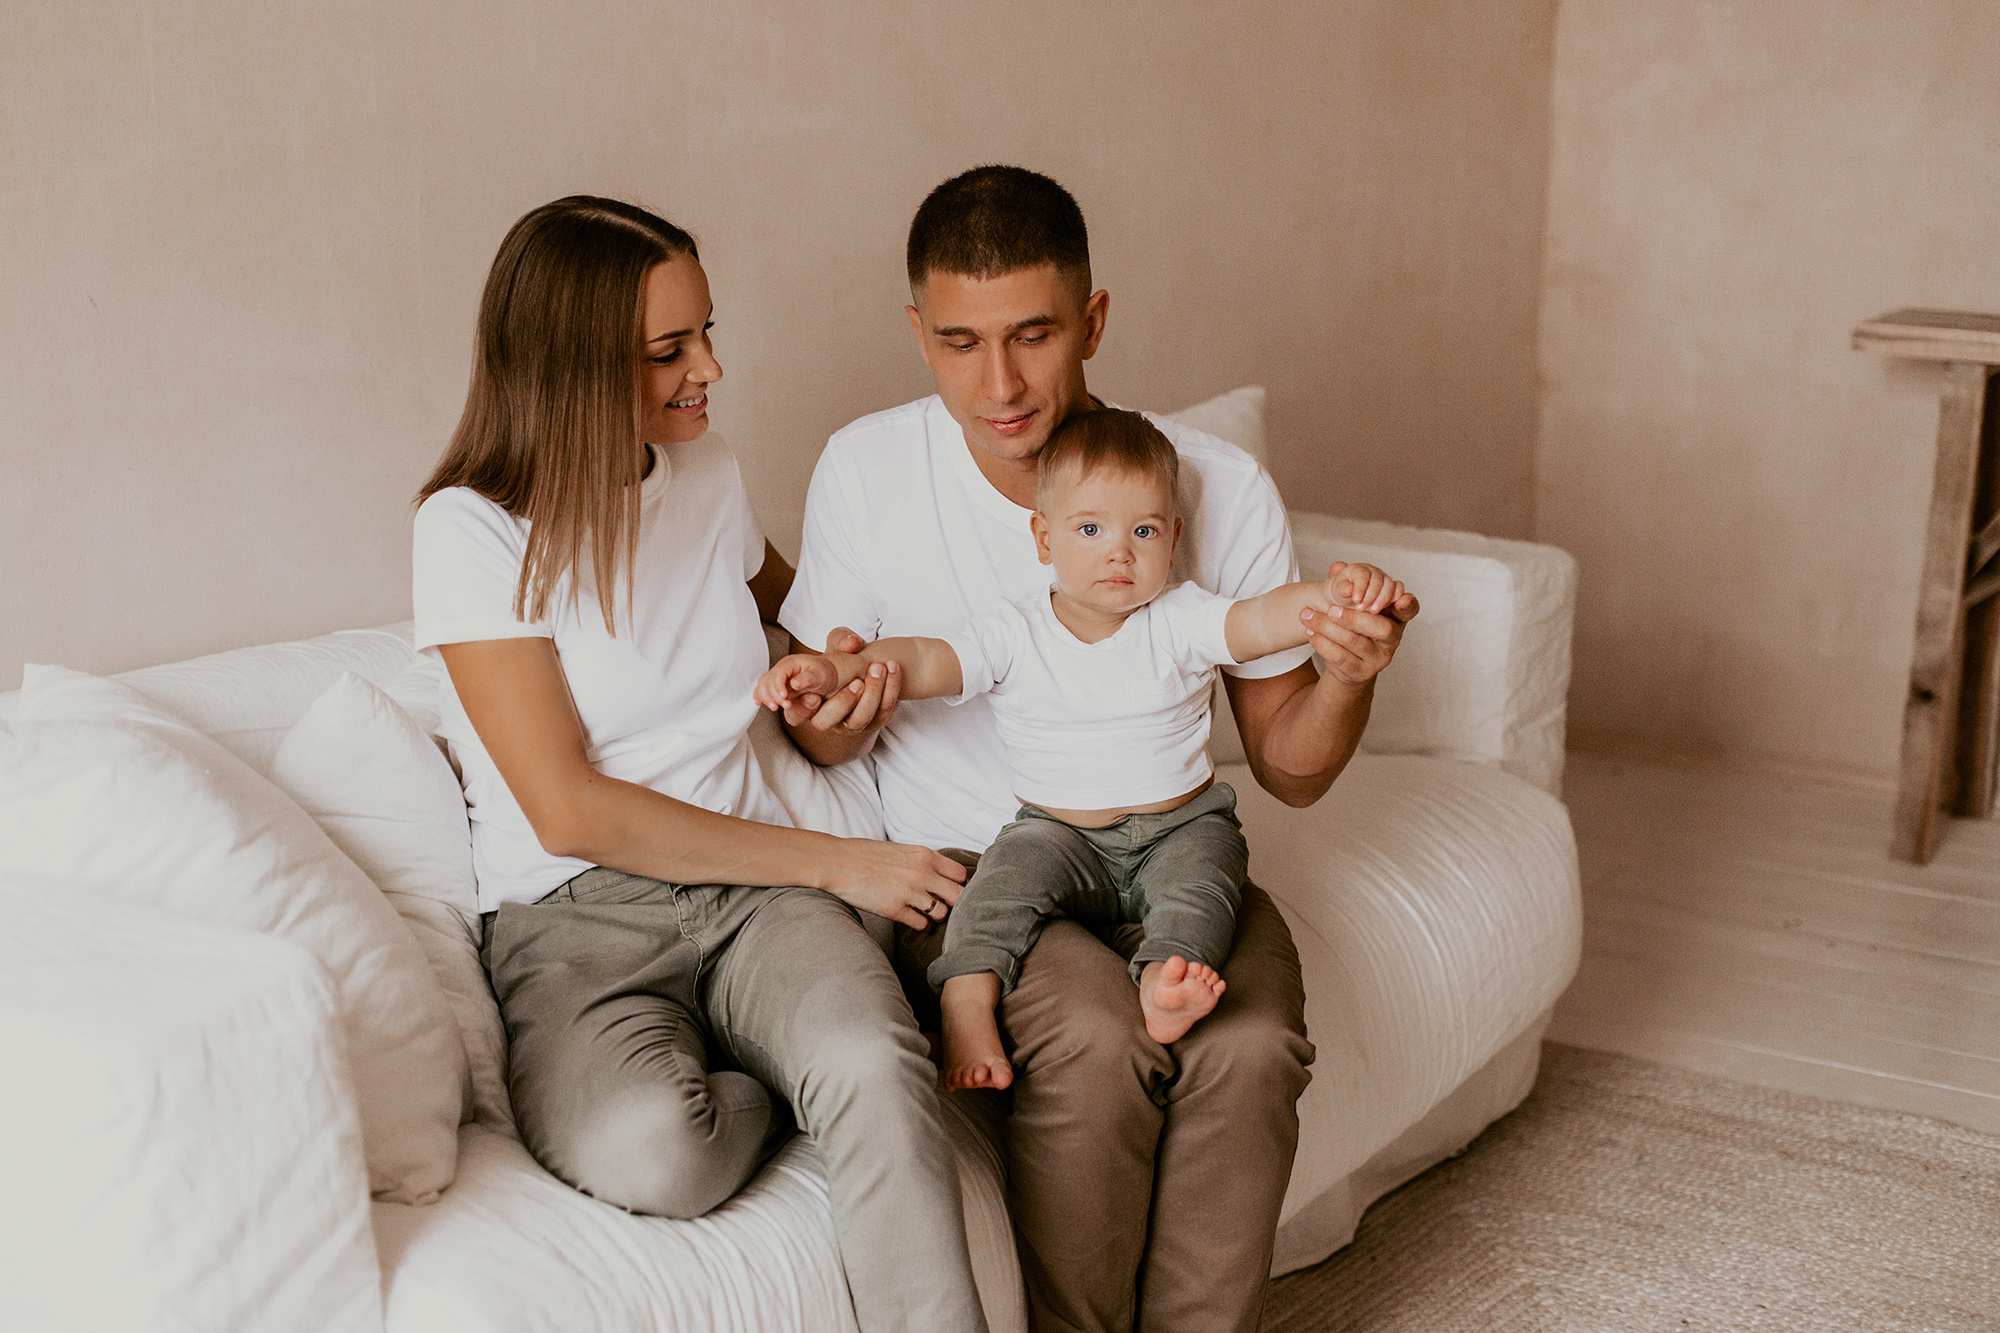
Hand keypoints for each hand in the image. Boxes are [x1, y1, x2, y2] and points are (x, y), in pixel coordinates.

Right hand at [756, 653, 840, 711]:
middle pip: (767, 680)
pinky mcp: (777, 688)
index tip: (785, 697)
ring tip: (775, 707)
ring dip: (766, 697)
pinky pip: (763, 690)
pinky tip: (759, 702)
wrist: (827, 675)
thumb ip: (808, 679)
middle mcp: (781, 670)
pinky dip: (760, 696)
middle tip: (787, 705)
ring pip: (763, 686)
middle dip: (773, 695)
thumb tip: (794, 683)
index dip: (778, 685)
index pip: (778, 672)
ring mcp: (778, 679)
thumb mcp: (820, 675)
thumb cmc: (823, 673)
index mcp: (791, 663)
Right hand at [782, 627, 903, 737]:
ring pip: (859, 719)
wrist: (871, 665)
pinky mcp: (874, 722)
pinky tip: (893, 668)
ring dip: (872, 694)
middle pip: (825, 723)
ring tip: (879, 668)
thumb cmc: (844, 656)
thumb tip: (851, 644)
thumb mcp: (837, 643)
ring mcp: (850, 723)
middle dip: (841, 703)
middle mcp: (826, 717)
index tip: (814, 695)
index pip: (795, 715)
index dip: (801, 709)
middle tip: (857, 682)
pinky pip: (882, 713)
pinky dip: (890, 689)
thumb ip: (840, 639)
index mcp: (807, 699)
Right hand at [821, 839, 968, 930]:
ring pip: (941, 913)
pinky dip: (918, 924)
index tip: (948, 888)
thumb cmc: (866, 855)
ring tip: (923, 911)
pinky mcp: (894, 910)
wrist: (837, 862)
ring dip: (935, 915)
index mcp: (924, 855)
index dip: (957, 884)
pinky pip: (920, 925)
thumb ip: (923, 861)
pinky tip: (909, 917)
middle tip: (942, 904)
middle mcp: (921, 873)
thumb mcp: (901, 849)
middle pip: (958, 896)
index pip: (960, 874)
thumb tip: (941, 875)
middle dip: (953, 902)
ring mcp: (909, 893)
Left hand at [1300, 564, 1417, 686]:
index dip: (1408, 604)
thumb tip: (1336, 566)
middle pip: (1381, 628)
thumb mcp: (1352, 607)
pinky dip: (1322, 643)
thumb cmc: (1353, 629)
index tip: (1400, 598)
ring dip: (1327, 627)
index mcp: (1395, 619)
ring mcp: (1379, 659)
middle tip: (1330, 609)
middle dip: (1354, 617)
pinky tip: (1310, 632)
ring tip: (1306, 616)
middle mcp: (1392, 640)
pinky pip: (1340, 657)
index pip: (1409, 611)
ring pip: (1354, 642)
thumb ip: (1347, 586)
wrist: (1345, 666)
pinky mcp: (1361, 673)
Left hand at [1325, 561, 1402, 614]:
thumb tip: (1349, 588)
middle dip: (1370, 595)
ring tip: (1372, 611)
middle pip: (1377, 579)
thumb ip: (1342, 589)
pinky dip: (1399, 599)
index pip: (1362, 574)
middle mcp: (1373, 572)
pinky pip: (1401, 592)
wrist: (1347, 605)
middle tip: (1360, 608)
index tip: (1355, 600)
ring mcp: (1385, 582)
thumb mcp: (1337, 593)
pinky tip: (1393, 607)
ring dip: (1383, 599)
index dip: (1360, 586)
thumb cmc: (1342, 596)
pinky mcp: (1395, 593)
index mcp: (1357, 569)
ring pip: (1390, 585)